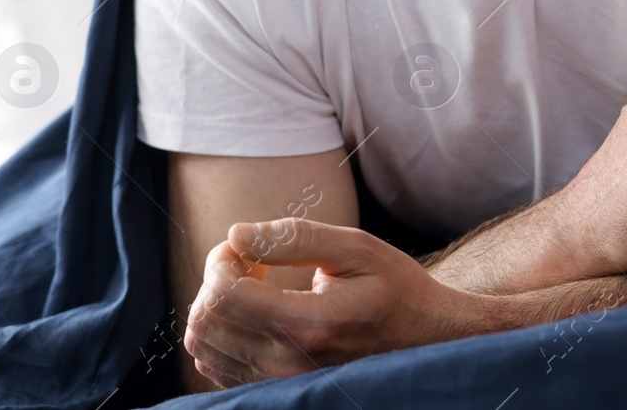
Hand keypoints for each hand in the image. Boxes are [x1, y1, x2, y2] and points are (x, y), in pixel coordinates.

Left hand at [184, 218, 476, 387]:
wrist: (423, 338)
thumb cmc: (394, 287)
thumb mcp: (356, 249)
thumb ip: (294, 238)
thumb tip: (236, 235)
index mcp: (310, 324)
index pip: (225, 295)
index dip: (220, 261)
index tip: (244, 246)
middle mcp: (288, 363)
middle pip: (206, 320)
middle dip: (216, 279)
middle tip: (251, 262)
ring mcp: (279, 384)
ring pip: (203, 345)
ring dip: (217, 305)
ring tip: (255, 286)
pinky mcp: (274, 391)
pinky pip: (215, 366)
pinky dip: (221, 332)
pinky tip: (254, 311)